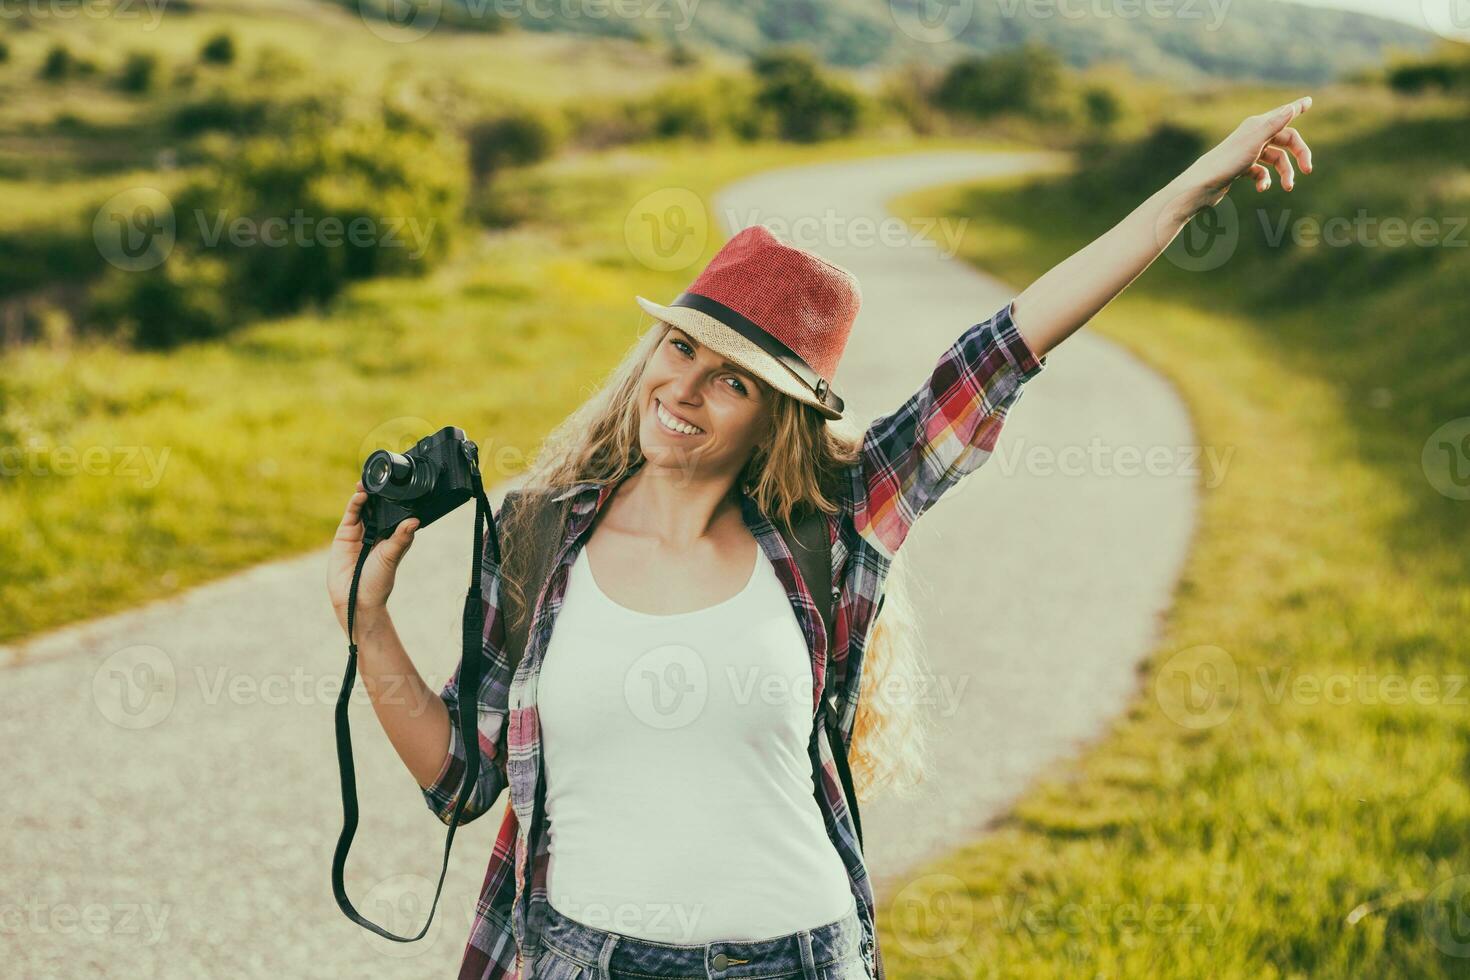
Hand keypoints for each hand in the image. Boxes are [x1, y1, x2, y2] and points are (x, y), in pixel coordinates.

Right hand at [327, 480, 420, 634]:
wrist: (355, 599)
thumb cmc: (377, 582)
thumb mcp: (391, 557)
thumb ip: (401, 538)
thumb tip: (415, 521)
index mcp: (392, 536)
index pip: (394, 513)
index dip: (396, 500)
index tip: (402, 486)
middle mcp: (376, 532)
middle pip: (378, 506)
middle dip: (380, 493)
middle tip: (385, 478)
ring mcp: (360, 532)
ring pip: (364, 507)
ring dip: (367, 493)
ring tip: (371, 481)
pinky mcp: (344, 534)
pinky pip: (351, 515)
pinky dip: (355, 503)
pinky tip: (361, 494)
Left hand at [1181, 95, 1314, 212]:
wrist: (1201, 186)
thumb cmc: (1227, 162)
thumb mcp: (1254, 143)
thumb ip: (1273, 125)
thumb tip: (1292, 107)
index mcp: (1257, 126)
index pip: (1283, 114)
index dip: (1297, 108)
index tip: (1309, 100)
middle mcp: (1253, 136)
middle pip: (1286, 140)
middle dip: (1299, 154)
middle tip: (1308, 170)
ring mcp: (1247, 153)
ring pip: (1276, 159)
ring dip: (1284, 172)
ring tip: (1288, 187)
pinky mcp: (1240, 169)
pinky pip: (1261, 172)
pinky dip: (1265, 180)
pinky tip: (1261, 188)